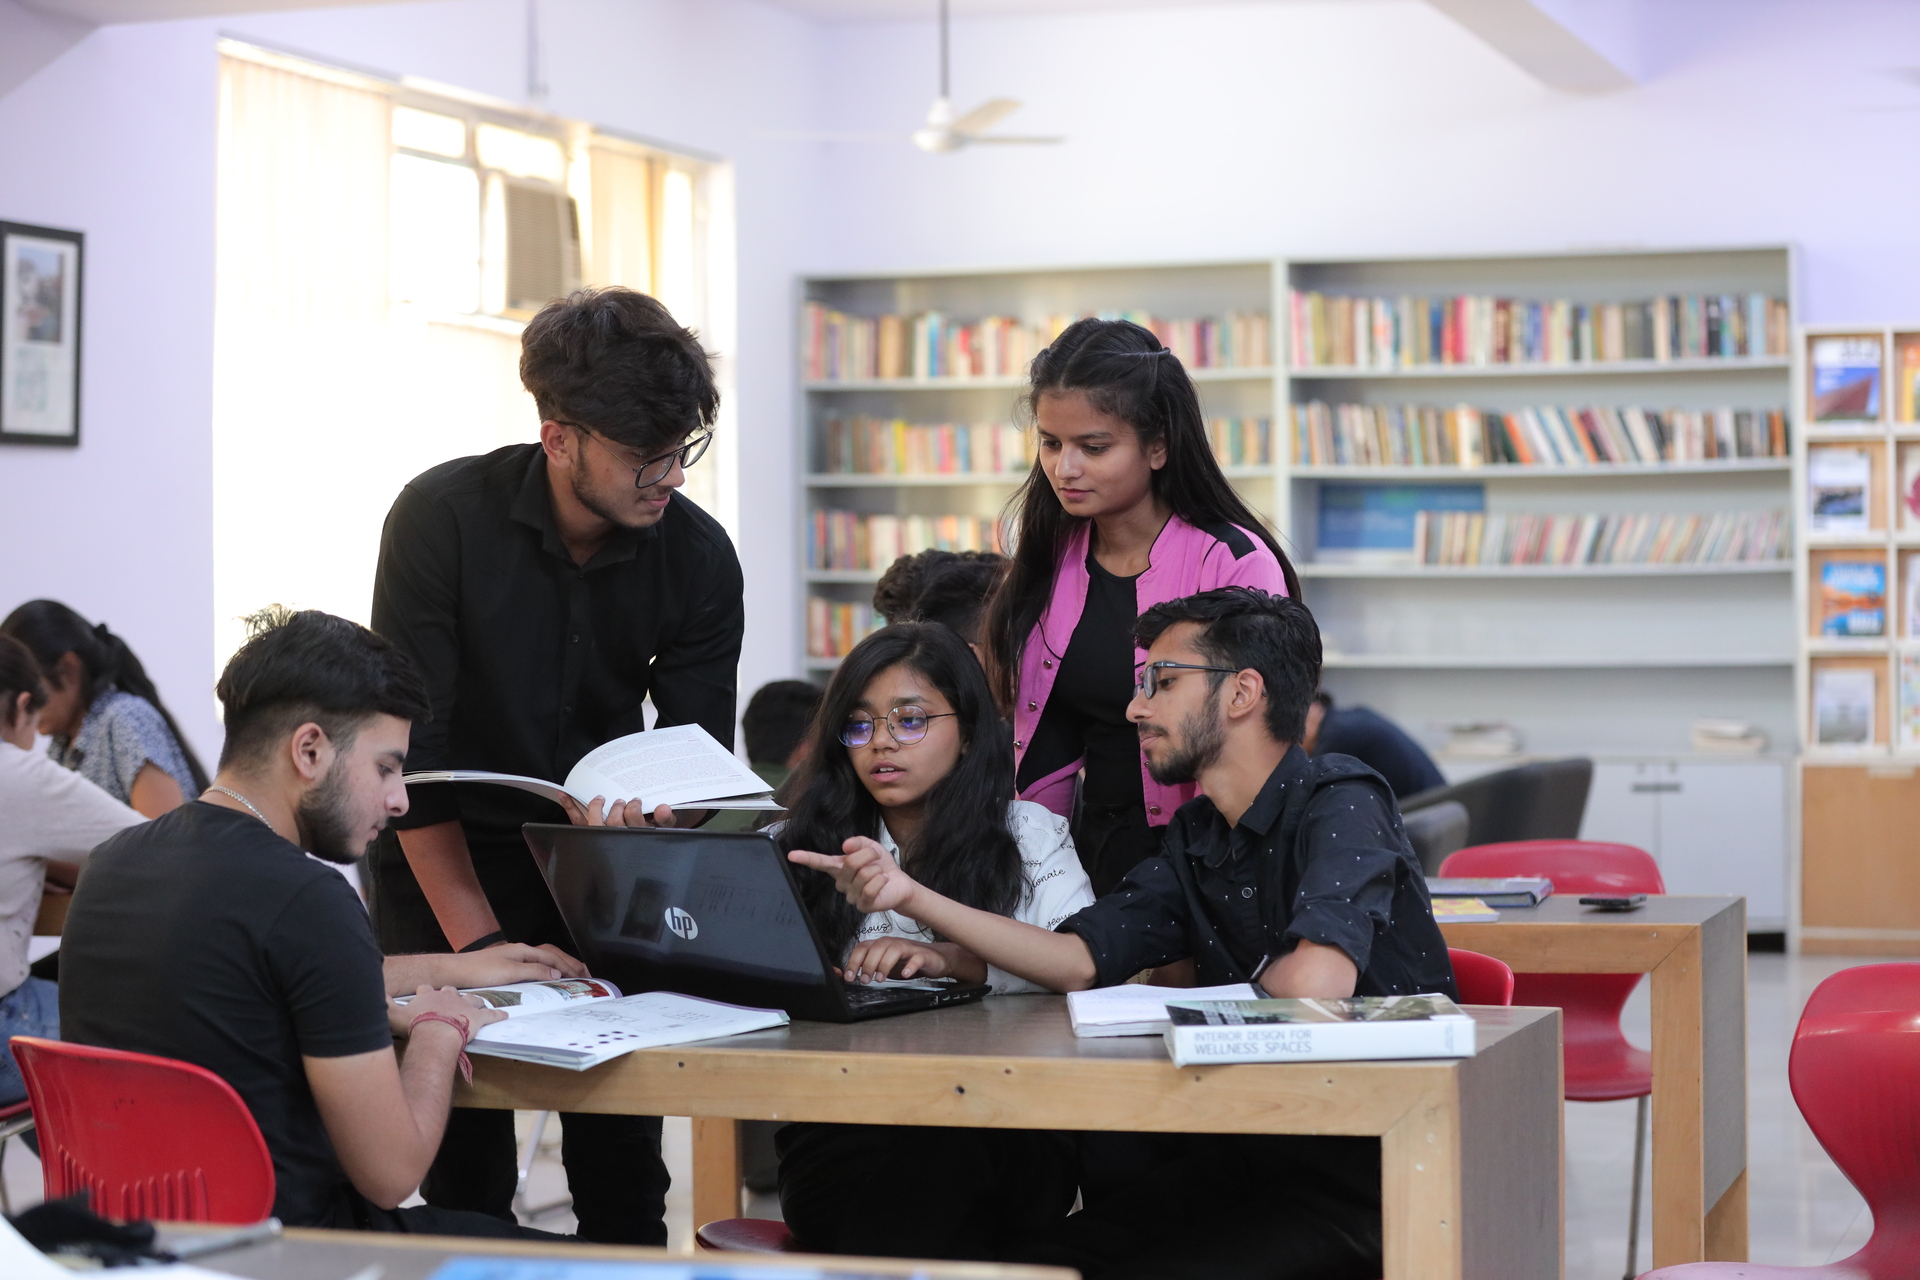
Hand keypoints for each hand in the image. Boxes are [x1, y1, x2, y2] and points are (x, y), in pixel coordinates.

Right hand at [389, 984, 504, 1037]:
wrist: (436, 1032)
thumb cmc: (415, 1024)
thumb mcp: (392, 1015)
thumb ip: (383, 1005)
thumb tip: (375, 996)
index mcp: (429, 995)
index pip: (426, 989)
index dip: (425, 992)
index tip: (423, 993)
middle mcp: (448, 996)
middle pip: (451, 990)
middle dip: (451, 993)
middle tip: (451, 998)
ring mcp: (465, 1005)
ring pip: (473, 998)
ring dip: (474, 1001)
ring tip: (477, 1003)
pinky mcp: (479, 1017)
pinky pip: (491, 1015)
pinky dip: (498, 1015)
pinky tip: (505, 1014)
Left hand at [445, 941, 588, 985]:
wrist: (456, 971)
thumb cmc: (480, 971)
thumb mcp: (510, 972)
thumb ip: (534, 972)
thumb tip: (557, 973)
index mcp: (524, 950)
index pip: (553, 958)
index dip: (569, 966)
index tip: (583, 975)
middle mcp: (521, 951)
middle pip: (551, 955)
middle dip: (568, 963)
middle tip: (584, 974)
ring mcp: (514, 957)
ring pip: (543, 960)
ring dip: (558, 966)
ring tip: (570, 975)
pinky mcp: (507, 965)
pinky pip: (534, 965)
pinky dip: (545, 970)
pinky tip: (546, 978)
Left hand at [559, 795, 669, 827]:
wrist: (639, 860)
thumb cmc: (649, 836)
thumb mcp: (663, 829)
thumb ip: (665, 818)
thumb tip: (663, 807)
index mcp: (637, 836)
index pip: (633, 819)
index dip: (634, 807)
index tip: (636, 801)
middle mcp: (617, 838)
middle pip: (615, 822)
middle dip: (618, 808)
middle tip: (621, 802)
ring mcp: (601, 838)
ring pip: (595, 823)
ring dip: (597, 807)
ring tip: (601, 799)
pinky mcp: (589, 834)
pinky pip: (577, 821)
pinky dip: (570, 807)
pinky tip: (563, 794)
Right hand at [788, 836, 918, 915]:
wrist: (898, 883)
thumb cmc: (881, 865)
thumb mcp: (870, 846)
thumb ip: (858, 842)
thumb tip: (845, 846)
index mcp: (839, 867)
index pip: (820, 862)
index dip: (806, 858)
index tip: (791, 855)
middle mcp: (841, 883)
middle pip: (851, 862)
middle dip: (868, 855)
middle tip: (876, 857)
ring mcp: (851, 896)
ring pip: (863, 874)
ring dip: (877, 868)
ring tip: (880, 872)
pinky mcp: (863, 905)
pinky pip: (871, 888)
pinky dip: (881, 880)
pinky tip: (884, 880)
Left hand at [842, 936, 951, 983]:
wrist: (935, 958)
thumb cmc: (908, 960)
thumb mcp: (886, 964)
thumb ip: (872, 966)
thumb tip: (854, 974)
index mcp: (882, 945)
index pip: (863, 947)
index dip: (854, 961)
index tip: (849, 976)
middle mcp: (894, 943)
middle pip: (877, 947)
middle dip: (868, 964)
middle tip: (866, 980)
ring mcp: (909, 948)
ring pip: (894, 950)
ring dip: (885, 965)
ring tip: (880, 979)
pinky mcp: (923, 955)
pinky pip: (916, 958)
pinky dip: (910, 966)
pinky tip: (905, 975)